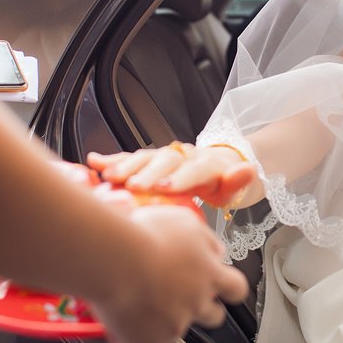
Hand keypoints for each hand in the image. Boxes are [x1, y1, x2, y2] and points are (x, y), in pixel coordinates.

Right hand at [87, 144, 255, 207]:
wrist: (219, 166)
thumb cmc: (224, 182)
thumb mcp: (238, 187)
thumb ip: (238, 181)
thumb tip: (247, 170)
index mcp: (208, 163)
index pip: (197, 167)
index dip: (181, 177)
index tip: (166, 188)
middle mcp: (185, 154)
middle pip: (167, 160)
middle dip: (149, 173)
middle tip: (134, 186)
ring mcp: (166, 155)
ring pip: (146, 157)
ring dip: (127, 166)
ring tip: (110, 177)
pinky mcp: (151, 160)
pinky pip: (131, 158)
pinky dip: (112, 160)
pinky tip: (95, 162)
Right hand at [90, 205, 248, 342]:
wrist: (113, 261)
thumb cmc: (145, 236)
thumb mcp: (185, 221)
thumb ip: (206, 239)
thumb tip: (216, 251)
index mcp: (209, 273)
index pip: (236, 288)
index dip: (231, 288)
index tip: (223, 285)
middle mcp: (197, 301)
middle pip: (214, 315)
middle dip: (203, 306)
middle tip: (180, 292)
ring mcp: (174, 324)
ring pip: (178, 326)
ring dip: (166, 314)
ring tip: (143, 294)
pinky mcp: (150, 341)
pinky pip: (150, 340)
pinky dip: (141, 328)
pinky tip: (128, 310)